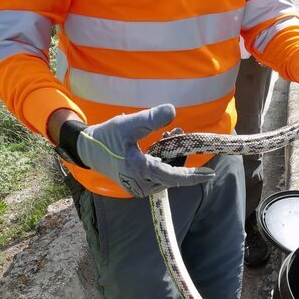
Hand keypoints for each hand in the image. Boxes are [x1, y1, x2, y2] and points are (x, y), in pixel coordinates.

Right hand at [74, 104, 214, 196]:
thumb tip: (172, 111)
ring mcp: (139, 187)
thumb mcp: (127, 123)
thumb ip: (150, 119)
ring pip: (167, 175)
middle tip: (176, 132)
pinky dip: (164, 162)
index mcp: (138, 170)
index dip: (192, 176)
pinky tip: (161, 146)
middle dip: (178, 155)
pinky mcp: (138, 186)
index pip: (171, 176)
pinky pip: (159, 176)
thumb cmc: (106, 136)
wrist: (88, 150)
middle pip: (172, 174)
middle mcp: (141, 184)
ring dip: (172, 157)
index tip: (210, 174)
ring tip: (168, 135)